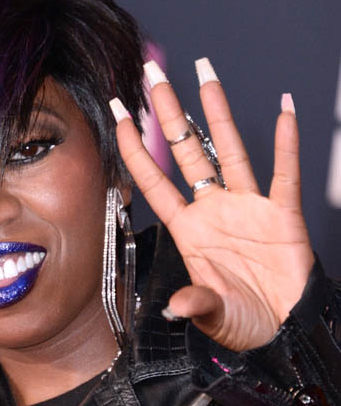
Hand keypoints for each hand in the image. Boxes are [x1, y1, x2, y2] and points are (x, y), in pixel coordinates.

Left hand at [111, 58, 314, 351]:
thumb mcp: (211, 314)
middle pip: (187, 151)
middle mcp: (213, 211)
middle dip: (169, 112)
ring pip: (229, 149)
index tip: (117, 115)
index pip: (154, 181)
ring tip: (204, 73)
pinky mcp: (282, 214)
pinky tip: (284, 110)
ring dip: (218, 112)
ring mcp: (247, 207)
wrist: (282, 331)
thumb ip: (195, 303)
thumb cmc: (241, 323)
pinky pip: (285, 174)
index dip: (135, 149)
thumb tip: (175, 307)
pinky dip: (287, 143)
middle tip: (152, 75)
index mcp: (188, 231)